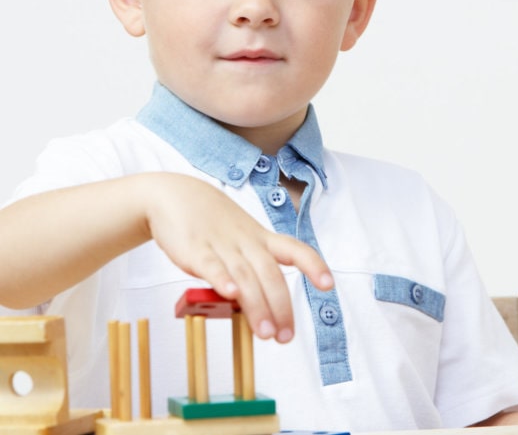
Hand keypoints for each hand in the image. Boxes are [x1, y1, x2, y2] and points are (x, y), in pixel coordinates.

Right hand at [139, 172, 333, 341]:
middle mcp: (246, 241)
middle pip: (270, 274)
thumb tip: (257, 308)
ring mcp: (221, 244)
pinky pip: (211, 265)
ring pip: (245, 276)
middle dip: (280, 306)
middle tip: (285, 336)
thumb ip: (249, 269)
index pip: (294, 249)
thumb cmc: (212, 221)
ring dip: (257, 305)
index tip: (328, 284)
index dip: (313, 265)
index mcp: (260, 238)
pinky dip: (222, 280)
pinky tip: (230, 295)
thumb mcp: (239, 237)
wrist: (176, 195)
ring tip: (265, 333)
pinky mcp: (195, 249)